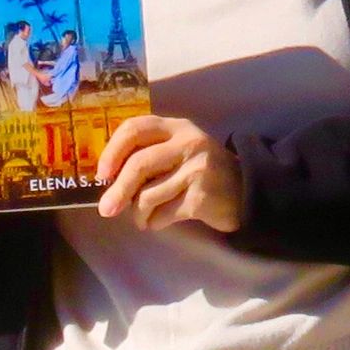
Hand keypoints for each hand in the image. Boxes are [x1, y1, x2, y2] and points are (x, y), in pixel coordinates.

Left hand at [95, 114, 241, 232]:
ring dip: (139, 213)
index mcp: (176, 128)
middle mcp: (188, 143)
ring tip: (144, 217)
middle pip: (139, 165)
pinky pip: (163, 214)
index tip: (103, 174)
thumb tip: (106, 180)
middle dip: (118, 191)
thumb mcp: (178, 151)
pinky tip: (161, 220)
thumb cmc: (200, 173)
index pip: (135, 128)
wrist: (247, 191)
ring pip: (148, 195)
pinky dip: (155, 222)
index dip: (112, 151)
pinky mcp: (202, 197)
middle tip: (106, 210)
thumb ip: (148, 155)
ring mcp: (197, 169)